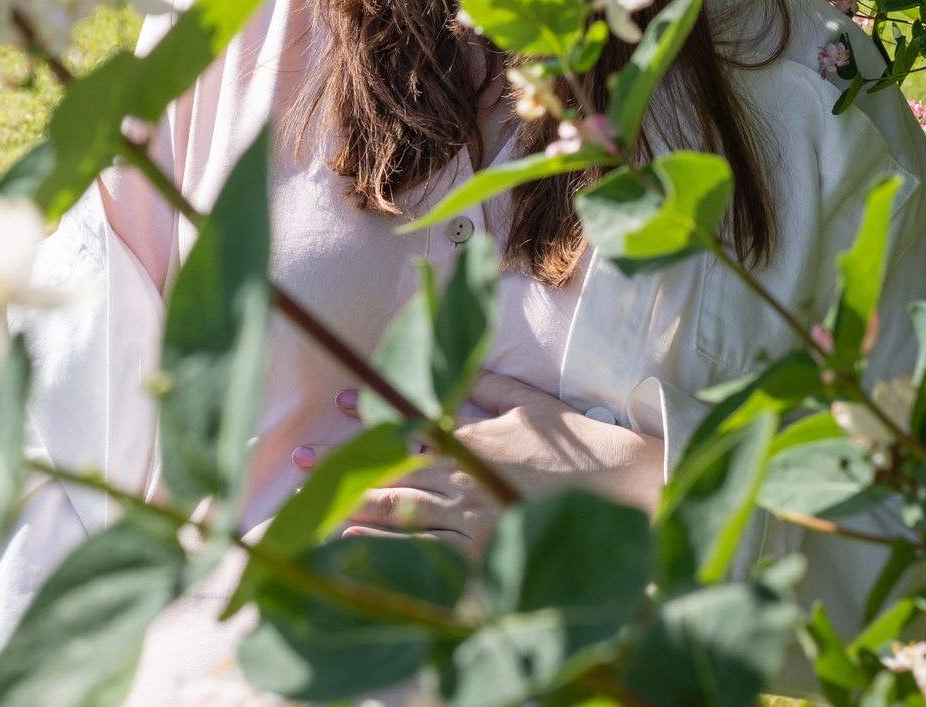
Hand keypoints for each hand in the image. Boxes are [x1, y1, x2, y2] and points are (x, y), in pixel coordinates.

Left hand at [328, 373, 664, 554]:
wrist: (627, 492)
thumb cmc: (579, 445)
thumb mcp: (531, 405)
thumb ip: (486, 387)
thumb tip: (451, 368)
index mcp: (474, 440)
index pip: (408, 430)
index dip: (368, 421)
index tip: (334, 405)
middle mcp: (467, 480)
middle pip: (392, 475)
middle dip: (342, 469)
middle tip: (298, 464)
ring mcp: (474, 522)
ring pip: (402, 518)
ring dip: (353, 513)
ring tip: (312, 510)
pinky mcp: (486, 557)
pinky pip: (428, 556)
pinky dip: (390, 552)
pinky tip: (358, 551)